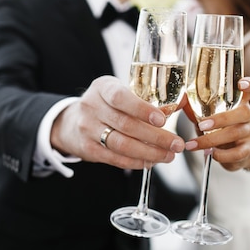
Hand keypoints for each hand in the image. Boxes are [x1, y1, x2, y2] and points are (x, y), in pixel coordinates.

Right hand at [50, 75, 185, 169]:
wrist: (72, 121)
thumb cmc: (105, 105)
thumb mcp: (120, 93)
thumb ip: (144, 99)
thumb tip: (175, 108)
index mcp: (102, 88)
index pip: (120, 97)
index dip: (142, 109)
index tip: (162, 119)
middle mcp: (91, 106)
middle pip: (126, 125)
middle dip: (156, 137)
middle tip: (177, 144)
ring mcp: (87, 128)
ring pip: (121, 144)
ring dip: (149, 153)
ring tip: (168, 156)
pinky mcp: (88, 148)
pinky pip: (115, 158)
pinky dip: (136, 162)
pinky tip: (150, 161)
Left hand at [183, 76, 249, 170]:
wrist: (241, 150)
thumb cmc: (222, 127)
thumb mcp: (210, 114)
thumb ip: (197, 107)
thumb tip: (179, 100)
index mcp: (241, 101)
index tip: (242, 84)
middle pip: (244, 112)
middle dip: (221, 119)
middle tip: (201, 125)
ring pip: (237, 134)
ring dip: (212, 140)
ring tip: (194, 144)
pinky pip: (239, 153)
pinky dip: (222, 155)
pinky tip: (210, 154)